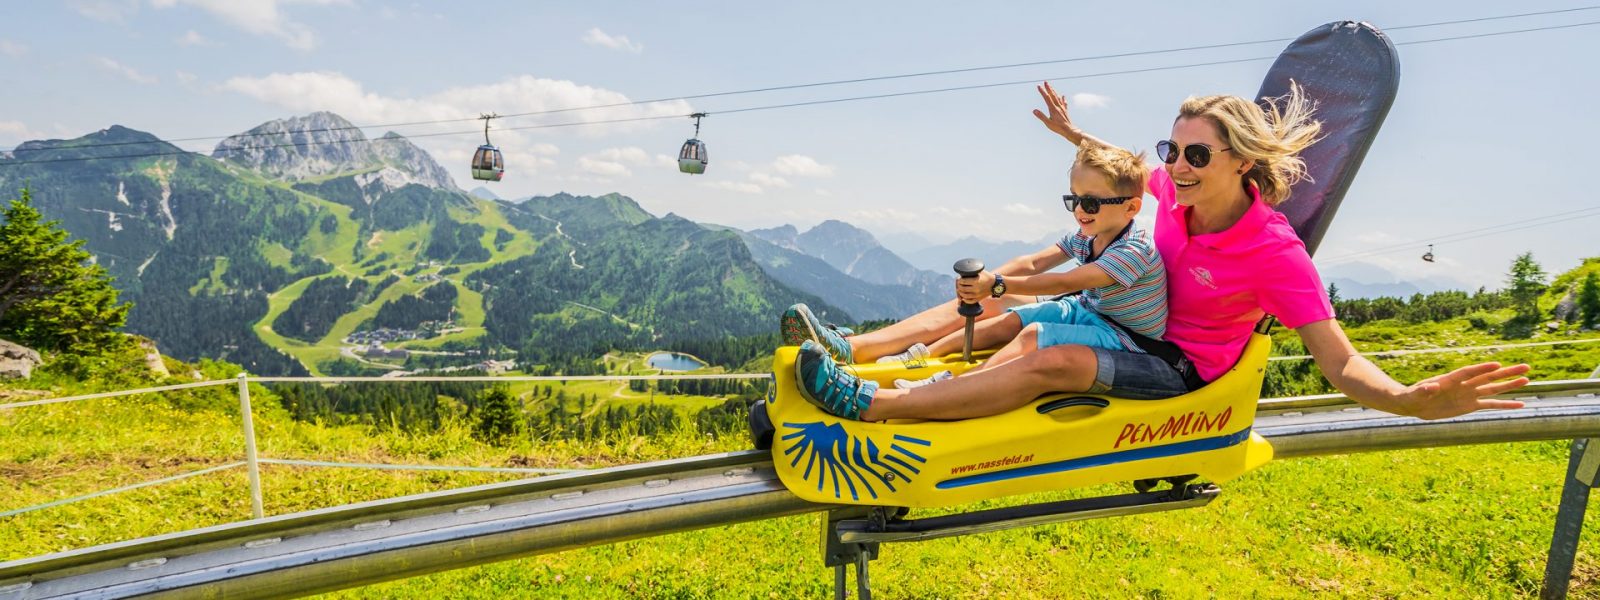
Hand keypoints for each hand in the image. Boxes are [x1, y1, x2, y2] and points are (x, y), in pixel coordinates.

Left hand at [955, 270, 995, 302]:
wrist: (996, 284)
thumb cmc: (987, 276)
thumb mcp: (980, 271)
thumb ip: (972, 271)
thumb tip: (963, 271)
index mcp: (976, 281)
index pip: (963, 281)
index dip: (959, 280)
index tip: (959, 279)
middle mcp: (976, 289)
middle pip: (962, 289)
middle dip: (959, 286)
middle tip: (958, 284)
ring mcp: (977, 295)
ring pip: (965, 296)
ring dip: (960, 293)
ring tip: (959, 290)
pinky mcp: (979, 299)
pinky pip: (970, 301)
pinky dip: (965, 300)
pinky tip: (963, 298)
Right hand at [1033, 81, 1079, 142]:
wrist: (1069, 130)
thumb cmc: (1058, 128)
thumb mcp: (1048, 123)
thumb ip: (1041, 116)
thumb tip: (1034, 110)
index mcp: (1053, 109)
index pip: (1047, 98)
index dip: (1042, 92)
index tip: (1038, 86)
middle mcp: (1058, 107)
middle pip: (1053, 95)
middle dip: (1049, 88)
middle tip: (1045, 82)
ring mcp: (1062, 108)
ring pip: (1058, 98)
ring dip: (1054, 92)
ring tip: (1051, 87)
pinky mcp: (1065, 111)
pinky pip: (1064, 103)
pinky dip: (1063, 99)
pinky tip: (1063, 96)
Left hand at [1397, 362, 1530, 419]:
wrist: (1414, 404)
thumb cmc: (1412, 396)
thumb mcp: (1416, 394)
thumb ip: (1424, 390)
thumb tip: (1431, 387)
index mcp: (1450, 379)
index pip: (1469, 372)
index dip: (1482, 368)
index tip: (1497, 365)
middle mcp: (1463, 385)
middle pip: (1488, 377)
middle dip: (1506, 373)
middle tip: (1525, 367)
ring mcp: (1469, 394)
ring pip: (1493, 388)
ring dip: (1510, 385)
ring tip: (1527, 380)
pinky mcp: (1470, 405)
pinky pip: (1491, 404)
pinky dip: (1505, 405)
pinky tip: (1520, 404)